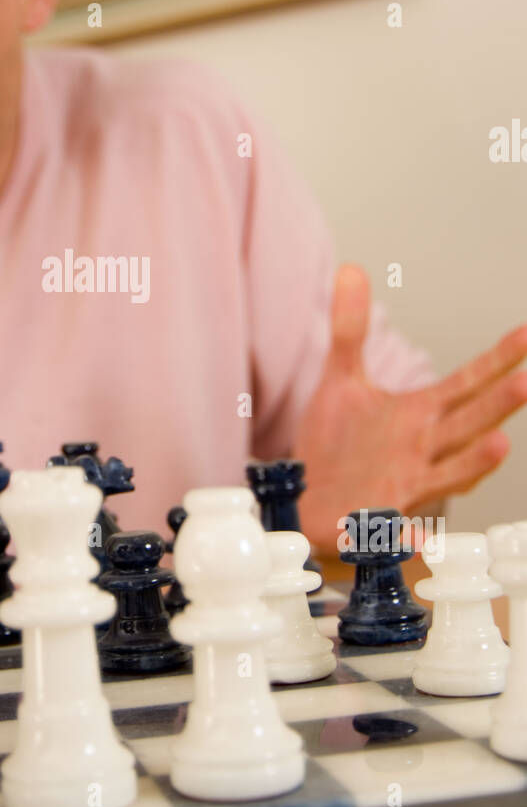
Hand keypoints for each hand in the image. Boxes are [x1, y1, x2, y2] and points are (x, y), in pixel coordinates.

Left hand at [296, 263, 526, 551]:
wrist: (306, 496)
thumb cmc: (335, 443)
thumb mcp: (341, 379)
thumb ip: (350, 329)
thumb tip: (350, 269)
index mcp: (420, 413)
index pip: (468, 382)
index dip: (498, 360)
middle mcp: (423, 448)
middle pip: (468, 423)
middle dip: (498, 404)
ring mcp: (405, 484)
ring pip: (449, 473)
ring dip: (474, 463)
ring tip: (500, 444)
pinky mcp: (378, 518)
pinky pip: (396, 529)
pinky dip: (408, 535)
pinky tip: (418, 537)